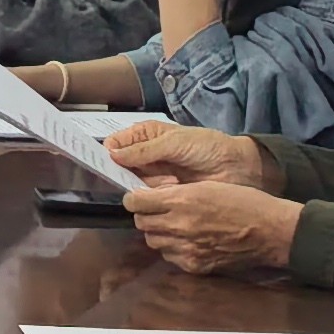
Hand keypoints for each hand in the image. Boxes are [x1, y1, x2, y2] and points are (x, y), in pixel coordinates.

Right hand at [105, 122, 264, 187]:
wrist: (235, 168)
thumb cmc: (206, 147)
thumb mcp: (175, 143)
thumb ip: (144, 150)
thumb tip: (111, 154)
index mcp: (145, 135)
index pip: (115, 143)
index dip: (105, 152)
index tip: (98, 162)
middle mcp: (145, 156)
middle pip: (120, 166)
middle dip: (122, 171)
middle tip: (130, 176)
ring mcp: (153, 176)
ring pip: (132, 183)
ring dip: (142, 185)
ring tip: (166, 182)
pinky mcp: (163, 195)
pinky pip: (147, 198)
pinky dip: (151, 197)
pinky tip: (163, 193)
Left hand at [122, 176, 303, 275]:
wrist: (271, 232)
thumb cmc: (244, 201)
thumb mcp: (209, 185)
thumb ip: (177, 191)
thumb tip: (153, 196)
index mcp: (182, 200)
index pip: (136, 203)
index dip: (135, 199)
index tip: (140, 198)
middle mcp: (179, 226)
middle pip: (141, 223)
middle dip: (146, 215)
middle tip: (158, 210)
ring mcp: (186, 249)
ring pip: (153, 241)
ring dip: (158, 233)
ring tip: (174, 226)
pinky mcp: (195, 265)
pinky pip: (170, 257)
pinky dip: (173, 249)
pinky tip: (187, 241)